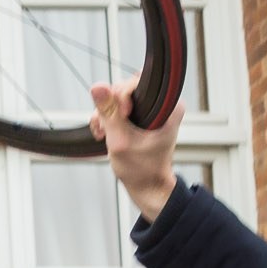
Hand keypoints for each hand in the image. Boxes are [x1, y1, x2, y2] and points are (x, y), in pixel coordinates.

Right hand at [89, 77, 182, 223]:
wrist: (146, 185)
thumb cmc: (141, 168)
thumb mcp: (120, 140)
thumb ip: (108, 113)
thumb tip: (97, 87)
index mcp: (169, 107)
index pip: (139, 82)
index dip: (122, 96)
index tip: (121, 116)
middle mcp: (162, 104)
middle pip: (125, 89)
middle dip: (110, 108)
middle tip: (107, 128)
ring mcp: (151, 110)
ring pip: (118, 99)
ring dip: (105, 115)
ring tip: (104, 133)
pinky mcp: (141, 116)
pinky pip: (118, 108)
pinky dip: (107, 119)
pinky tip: (105, 132)